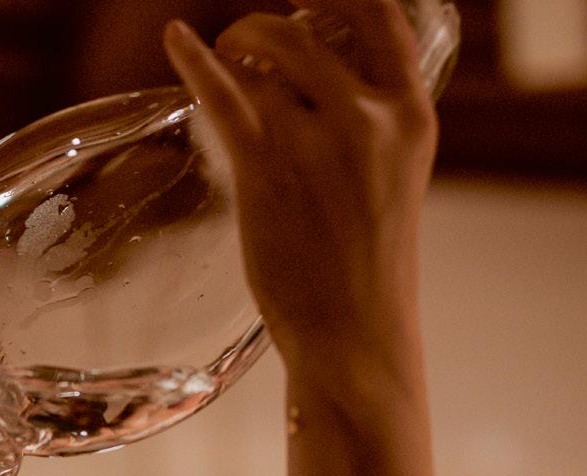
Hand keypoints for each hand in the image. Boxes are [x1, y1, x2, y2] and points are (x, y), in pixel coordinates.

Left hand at [164, 0, 437, 425]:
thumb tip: (315, 87)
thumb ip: (368, 128)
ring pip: (262, 64)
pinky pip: (224, 96)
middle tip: (246, 50)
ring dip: (235, 56)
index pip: (378, 15)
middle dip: (264, 32)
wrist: (357, 333)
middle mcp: (369, 116)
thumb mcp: (392, 179)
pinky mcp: (268, 169)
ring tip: (225, 69)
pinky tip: (175, 40)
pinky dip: (194, 61)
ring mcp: (317, 140)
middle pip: (303, 34)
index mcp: (412, 114)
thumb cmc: (368, 268)